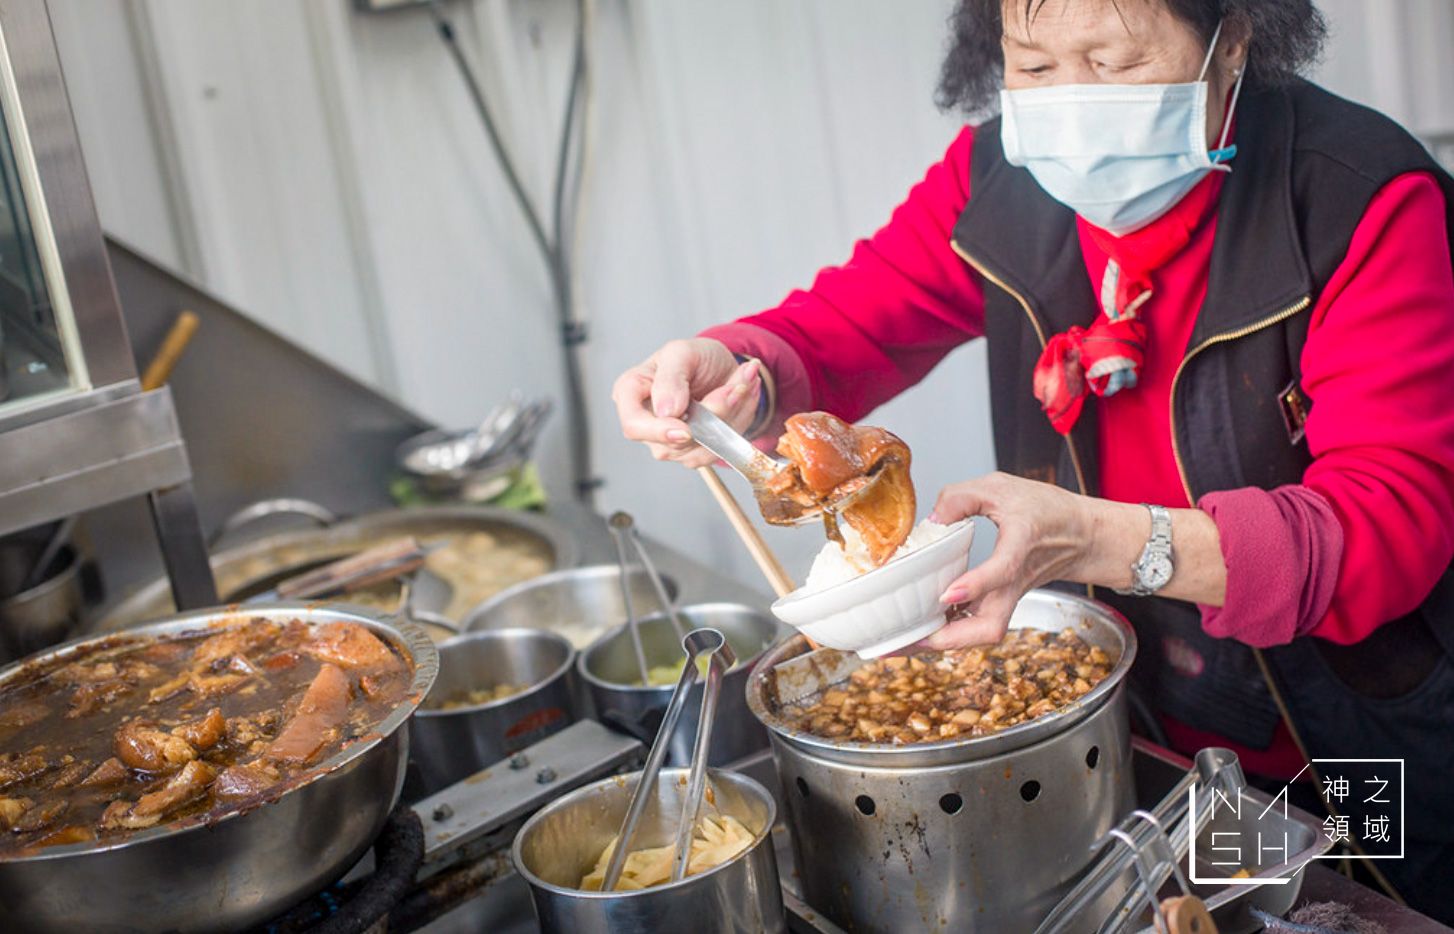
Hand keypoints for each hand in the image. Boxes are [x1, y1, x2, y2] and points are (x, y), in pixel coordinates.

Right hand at [611, 338, 761, 467]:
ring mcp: (669, 442)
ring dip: (731, 417)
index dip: (659, 431)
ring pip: (702, 447)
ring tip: (740, 387)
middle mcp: (646, 422)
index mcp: (632, 392)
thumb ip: (670, 377)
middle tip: (736, 387)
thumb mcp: (682, 352)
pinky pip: (719, 450)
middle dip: (714, 414)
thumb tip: (666, 410)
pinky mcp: (694, 452)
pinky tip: (739, 400)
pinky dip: (737, 423)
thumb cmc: (696, 358)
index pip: (634, 425)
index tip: (687, 430)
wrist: (722, 369)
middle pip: (675, 440)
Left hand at [914, 472, 1094, 649]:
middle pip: (990, 626)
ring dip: (944, 641)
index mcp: (1021, 544)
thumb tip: (930, 522)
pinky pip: (976, 625)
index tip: (948, 593)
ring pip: (982, 632)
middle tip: (909, 639)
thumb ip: (960, 497)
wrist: (1081, 535)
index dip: (978, 584)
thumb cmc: (1046, 510)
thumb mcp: (1000, 487)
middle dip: (950, 639)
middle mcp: (1016, 580)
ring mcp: (1009, 597)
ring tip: (902, 642)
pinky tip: (919, 628)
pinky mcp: (1003, 602)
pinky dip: (948, 631)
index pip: (1003, 570)